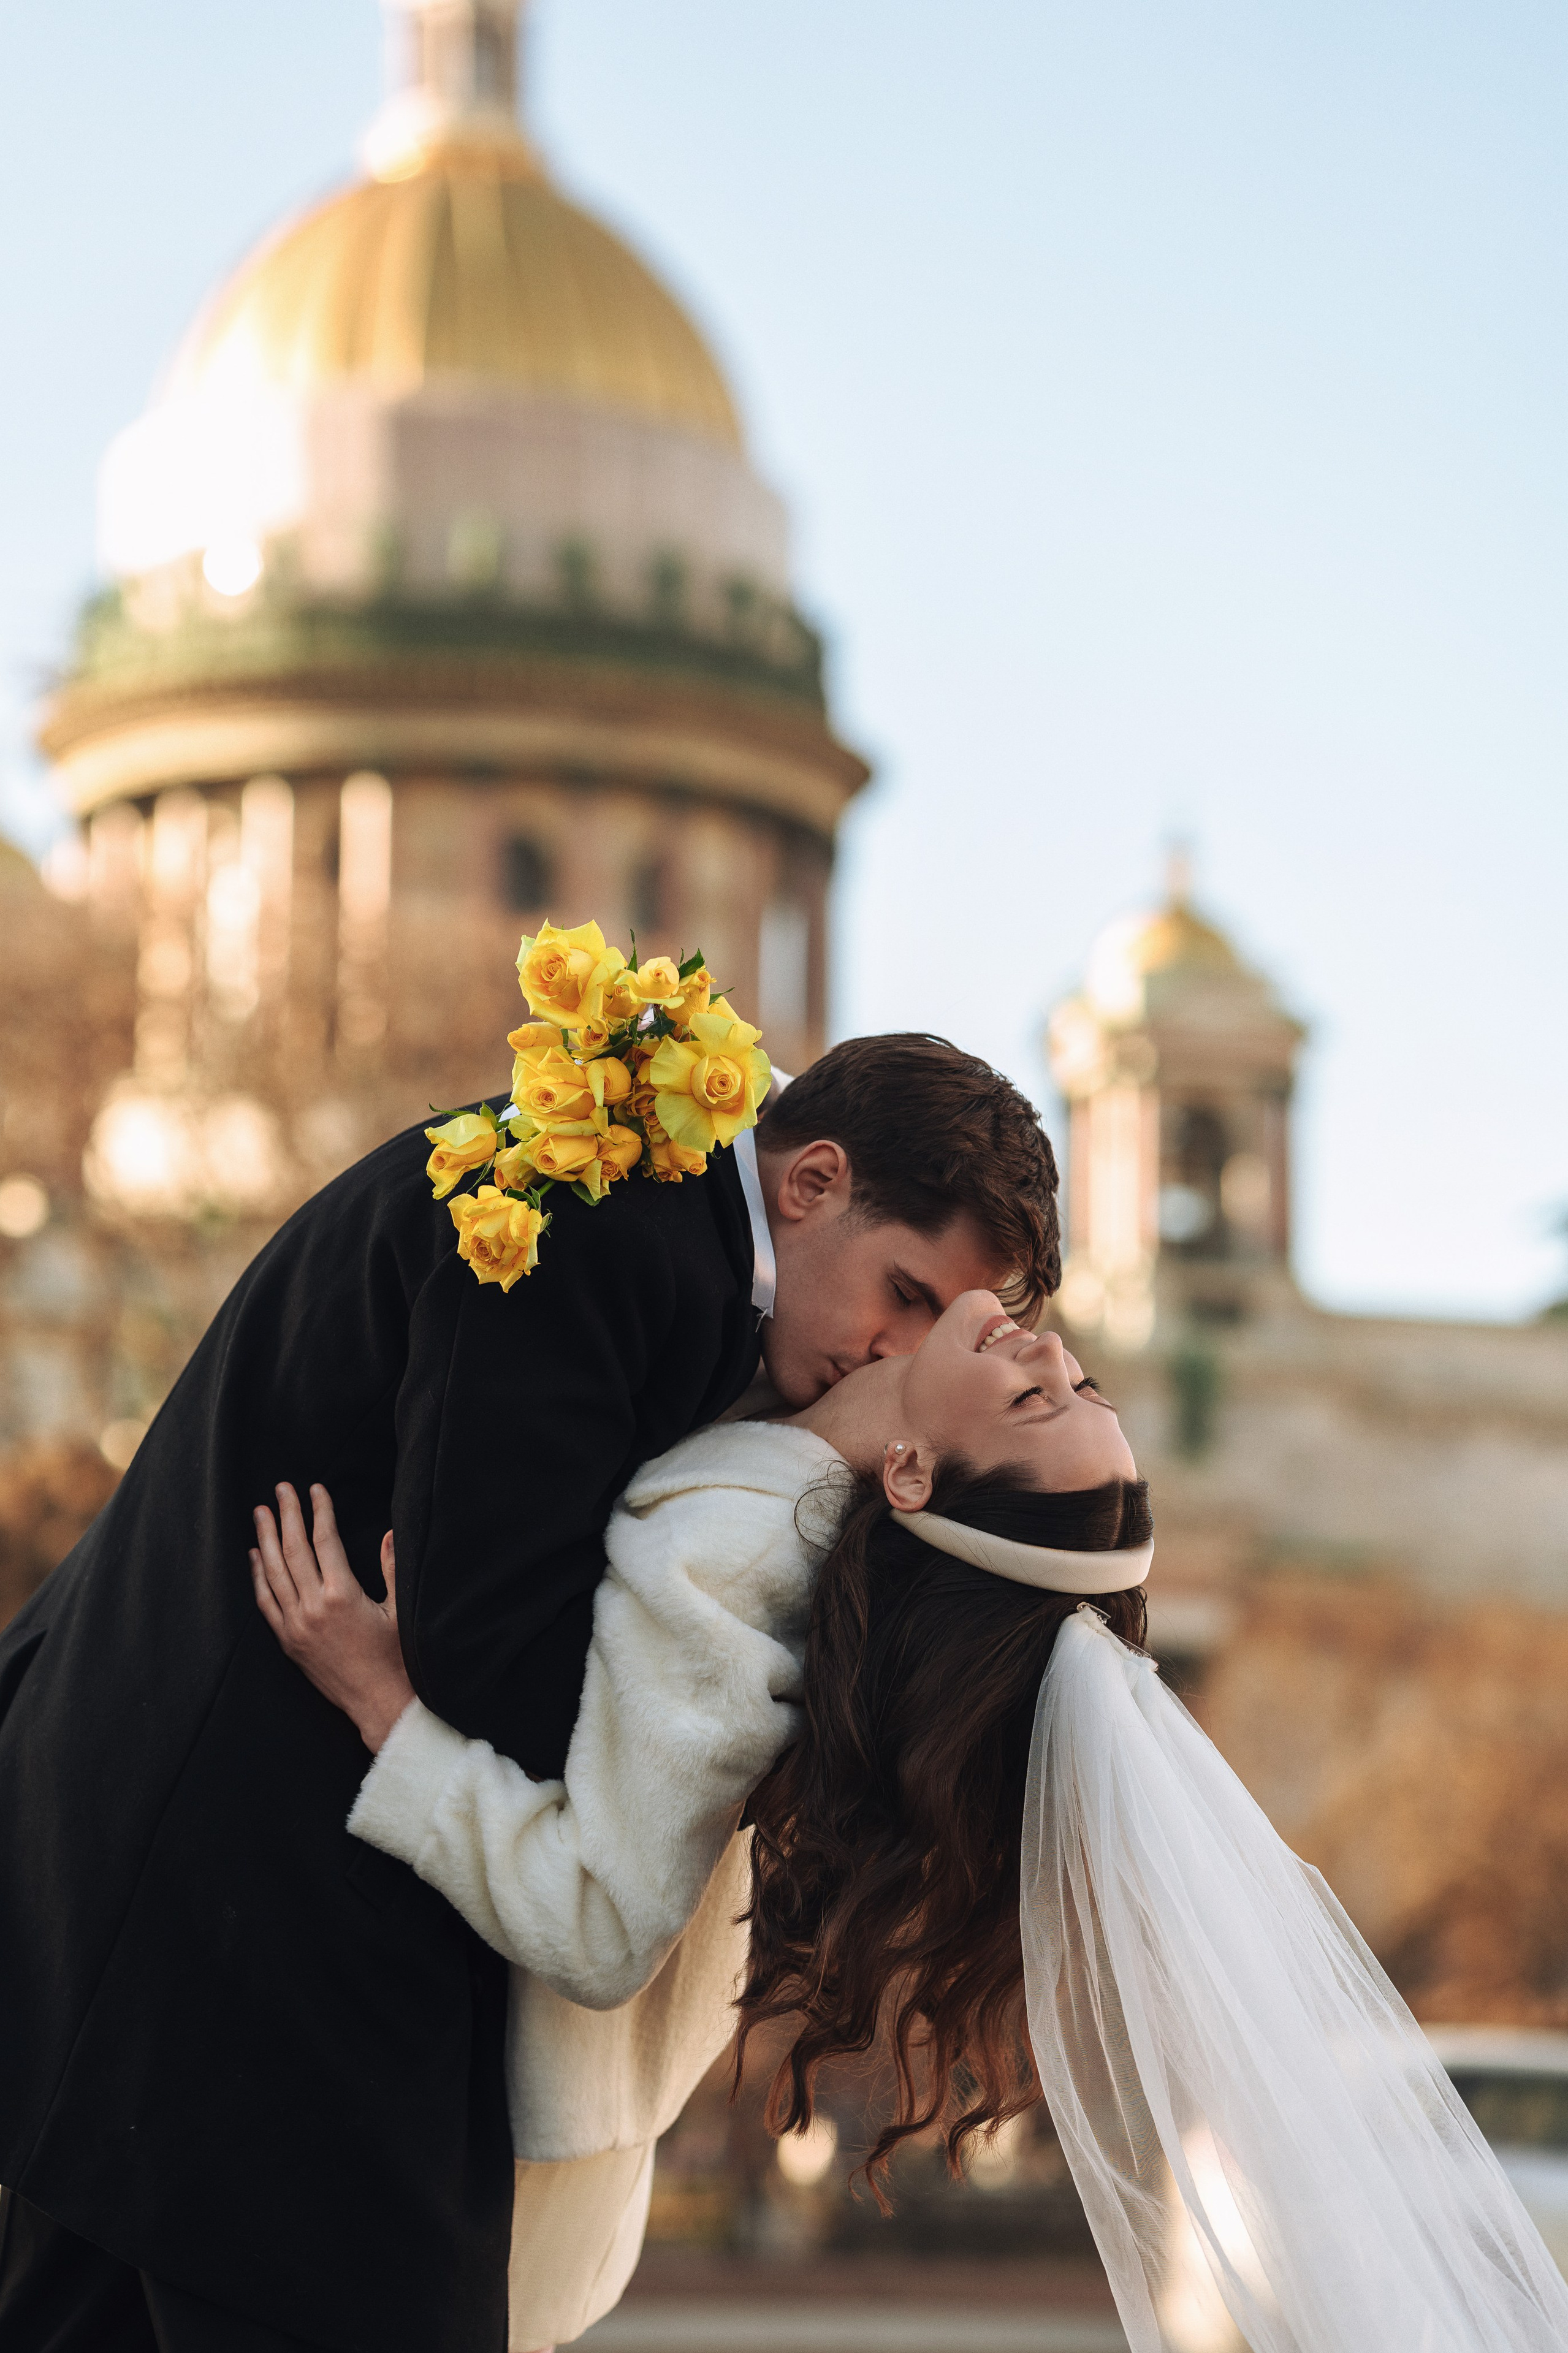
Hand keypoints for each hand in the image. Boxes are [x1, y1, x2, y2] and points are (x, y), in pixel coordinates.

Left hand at [250, 1483, 413, 1752]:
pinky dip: (258, 1576)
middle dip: (287, 1515)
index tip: (315, 1488)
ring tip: (261, 1513)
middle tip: (280, 1489)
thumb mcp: (400, 1609)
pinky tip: (255, 1556)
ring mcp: (296, 1625)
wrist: (379, 1703)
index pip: (324, 1540)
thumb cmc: (396, 1658)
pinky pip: (266, 1602)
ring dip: (266, 1539)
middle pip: (293, 1549)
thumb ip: (392, 1568)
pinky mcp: (288, 1642)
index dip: (319, 1510)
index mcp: (342, 1595)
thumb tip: (391, 1533)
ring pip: (274, 1572)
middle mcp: (313, 1607)